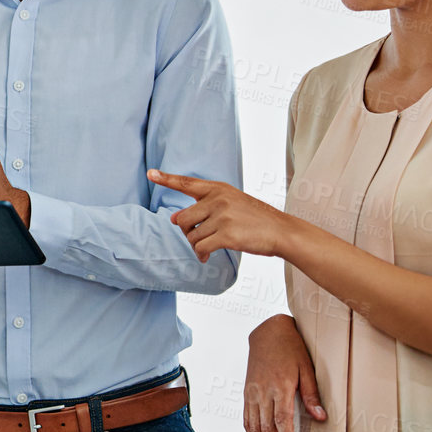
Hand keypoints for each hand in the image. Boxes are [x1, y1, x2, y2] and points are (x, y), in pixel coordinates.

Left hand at [149, 168, 296, 262]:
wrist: (281, 231)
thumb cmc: (255, 219)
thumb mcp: (233, 201)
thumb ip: (206, 206)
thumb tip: (174, 219)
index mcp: (219, 189)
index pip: (187, 183)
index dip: (167, 179)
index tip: (150, 174)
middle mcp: (218, 199)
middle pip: (183, 219)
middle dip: (187, 233)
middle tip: (198, 239)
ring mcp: (222, 216)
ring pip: (192, 236)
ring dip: (195, 246)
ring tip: (206, 248)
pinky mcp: (226, 234)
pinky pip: (200, 247)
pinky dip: (201, 254)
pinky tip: (207, 257)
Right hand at [244, 314, 324, 431]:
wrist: (267, 333)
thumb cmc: (291, 348)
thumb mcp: (307, 368)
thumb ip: (311, 394)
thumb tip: (320, 417)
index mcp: (280, 385)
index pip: (281, 418)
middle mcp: (263, 392)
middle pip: (266, 428)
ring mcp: (252, 394)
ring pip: (254, 428)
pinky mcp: (247, 394)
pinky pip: (247, 420)